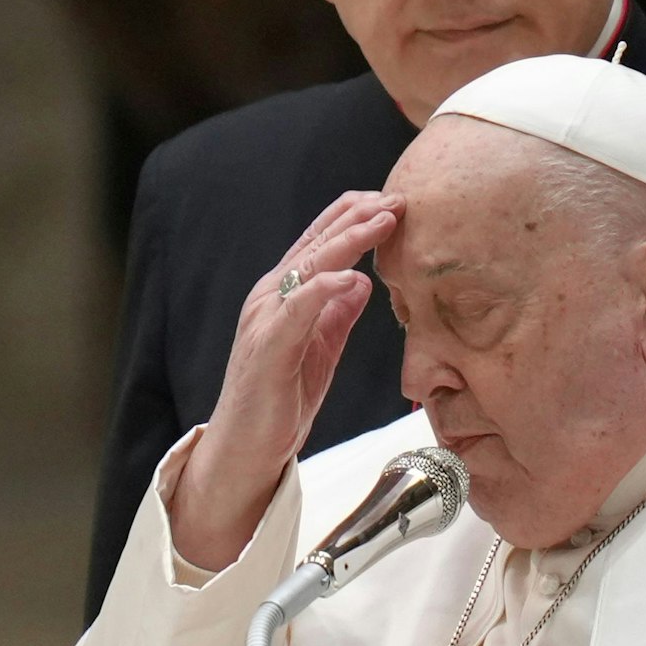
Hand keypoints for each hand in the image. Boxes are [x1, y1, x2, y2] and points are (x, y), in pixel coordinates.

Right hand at [172, 190, 402, 569]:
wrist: (246, 449)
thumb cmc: (282, 402)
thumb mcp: (321, 349)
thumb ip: (338, 313)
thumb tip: (362, 280)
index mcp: (285, 295)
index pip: (321, 242)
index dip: (356, 217)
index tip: (395, 201)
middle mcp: (271, 297)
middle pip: (318, 242)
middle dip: (359, 215)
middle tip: (399, 197)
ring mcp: (266, 319)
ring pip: (308, 265)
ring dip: (348, 238)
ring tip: (384, 219)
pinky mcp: (267, 347)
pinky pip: (297, 309)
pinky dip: (322, 288)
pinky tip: (351, 274)